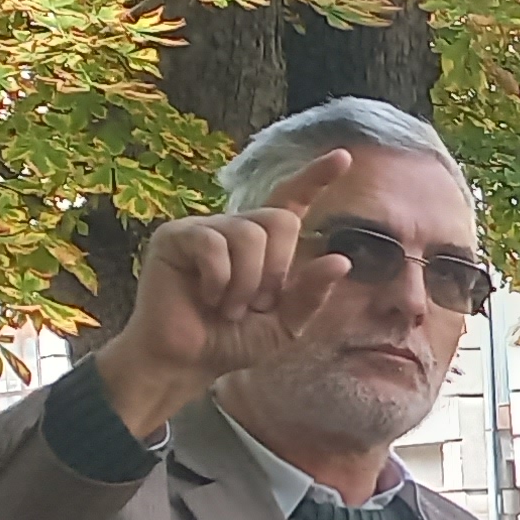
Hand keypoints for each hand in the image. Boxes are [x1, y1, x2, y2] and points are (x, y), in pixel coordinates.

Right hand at [99, 147, 357, 434]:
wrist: (187, 363)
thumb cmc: (232, 342)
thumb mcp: (286, 325)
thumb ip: (311, 294)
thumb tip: (340, 260)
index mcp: (264, 246)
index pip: (292, 202)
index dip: (316, 178)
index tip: (344, 156)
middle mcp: (236, 229)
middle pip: (281, 220)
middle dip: (277, 271)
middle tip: (255, 305)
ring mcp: (204, 229)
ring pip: (249, 234)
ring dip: (247, 283)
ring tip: (230, 308)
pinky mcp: (175, 237)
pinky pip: (214, 244)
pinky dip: (219, 279)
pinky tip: (206, 297)